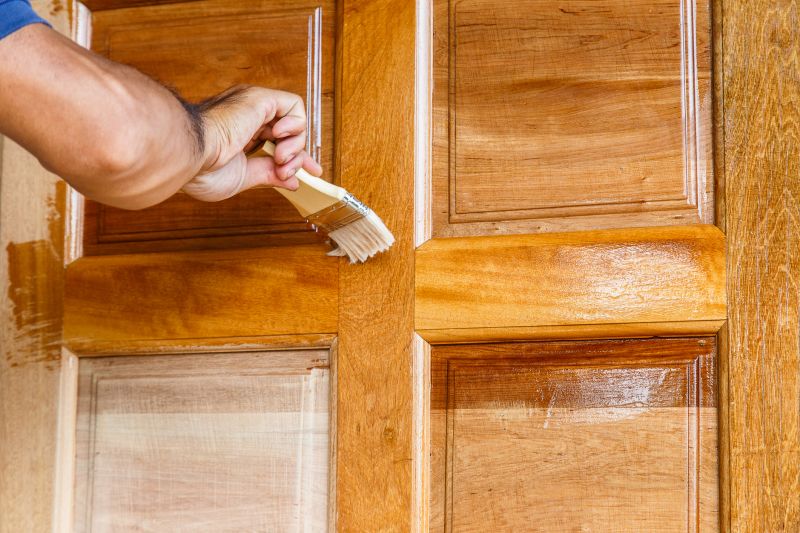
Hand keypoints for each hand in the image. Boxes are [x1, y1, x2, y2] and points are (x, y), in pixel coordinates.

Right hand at [181, 85, 322, 201]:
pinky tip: (278, 138)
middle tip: (286, 171)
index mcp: (239, 134)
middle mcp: (247, 117)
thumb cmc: (203, 169)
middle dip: (298, 155)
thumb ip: (268, 175)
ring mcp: (253, 106)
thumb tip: (293, 180)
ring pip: (294, 122)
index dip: (297, 157)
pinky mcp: (259, 99)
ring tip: (279, 159)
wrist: (191, 156)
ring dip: (294, 146)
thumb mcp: (244, 177)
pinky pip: (293, 105)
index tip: (310, 173)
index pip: (277, 142)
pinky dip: (296, 125)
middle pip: (289, 133)